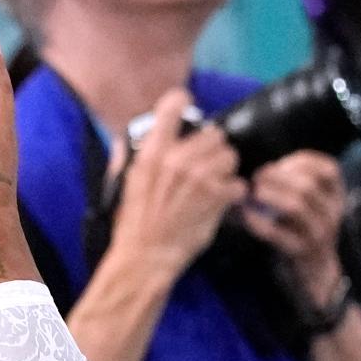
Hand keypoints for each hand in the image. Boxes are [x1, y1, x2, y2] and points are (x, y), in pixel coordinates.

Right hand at [110, 89, 246, 277]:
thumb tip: (127, 139)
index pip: (172, 106)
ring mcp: (200, 178)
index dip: (181, 103)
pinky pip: (238, 184)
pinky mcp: (217, 198)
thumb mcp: (122, 184)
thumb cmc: (132, 224)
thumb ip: (126, 157)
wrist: (146, 257)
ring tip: (215, 183)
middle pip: (213, 134)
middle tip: (204, 165)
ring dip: (225, 169)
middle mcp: (177, 160)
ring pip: (229, 155)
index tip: (185, 108)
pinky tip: (221, 201)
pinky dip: (233, 193)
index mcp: (151, 153)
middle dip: (211, 149)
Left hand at [242, 150, 345, 300]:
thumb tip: (263, 170)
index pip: (329, 169)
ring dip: (271, 195)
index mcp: (337, 196)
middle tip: (257, 176)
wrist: (316, 269)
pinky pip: (278, 234)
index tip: (280, 163)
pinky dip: (259, 222)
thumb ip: (296, 183)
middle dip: (278, 176)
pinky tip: (247, 215)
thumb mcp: (312, 203)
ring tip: (254, 192)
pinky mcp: (300, 251)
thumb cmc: (305, 227)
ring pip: (296, 207)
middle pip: (307, 186)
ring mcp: (318, 234)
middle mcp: (332, 213)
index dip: (302, 161)